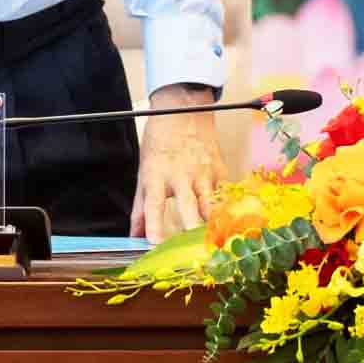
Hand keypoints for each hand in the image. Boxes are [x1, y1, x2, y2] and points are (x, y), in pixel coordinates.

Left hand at [132, 83, 223, 237]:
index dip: (154, 227)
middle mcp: (180, 176)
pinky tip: (229, 226)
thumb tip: (134, 235)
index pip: (154, 206)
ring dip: (213, 226)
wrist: (182, 108)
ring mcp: (203, 173)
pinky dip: (225, 211)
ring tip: (215, 246)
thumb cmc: (160, 140)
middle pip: (188, 209)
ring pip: (211, 205)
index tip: (155, 245)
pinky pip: (224, 195)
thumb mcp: (144, 170)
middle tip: (194, 254)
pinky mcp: (219, 169)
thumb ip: (140, 205)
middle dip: (191, 232)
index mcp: (157, 175)